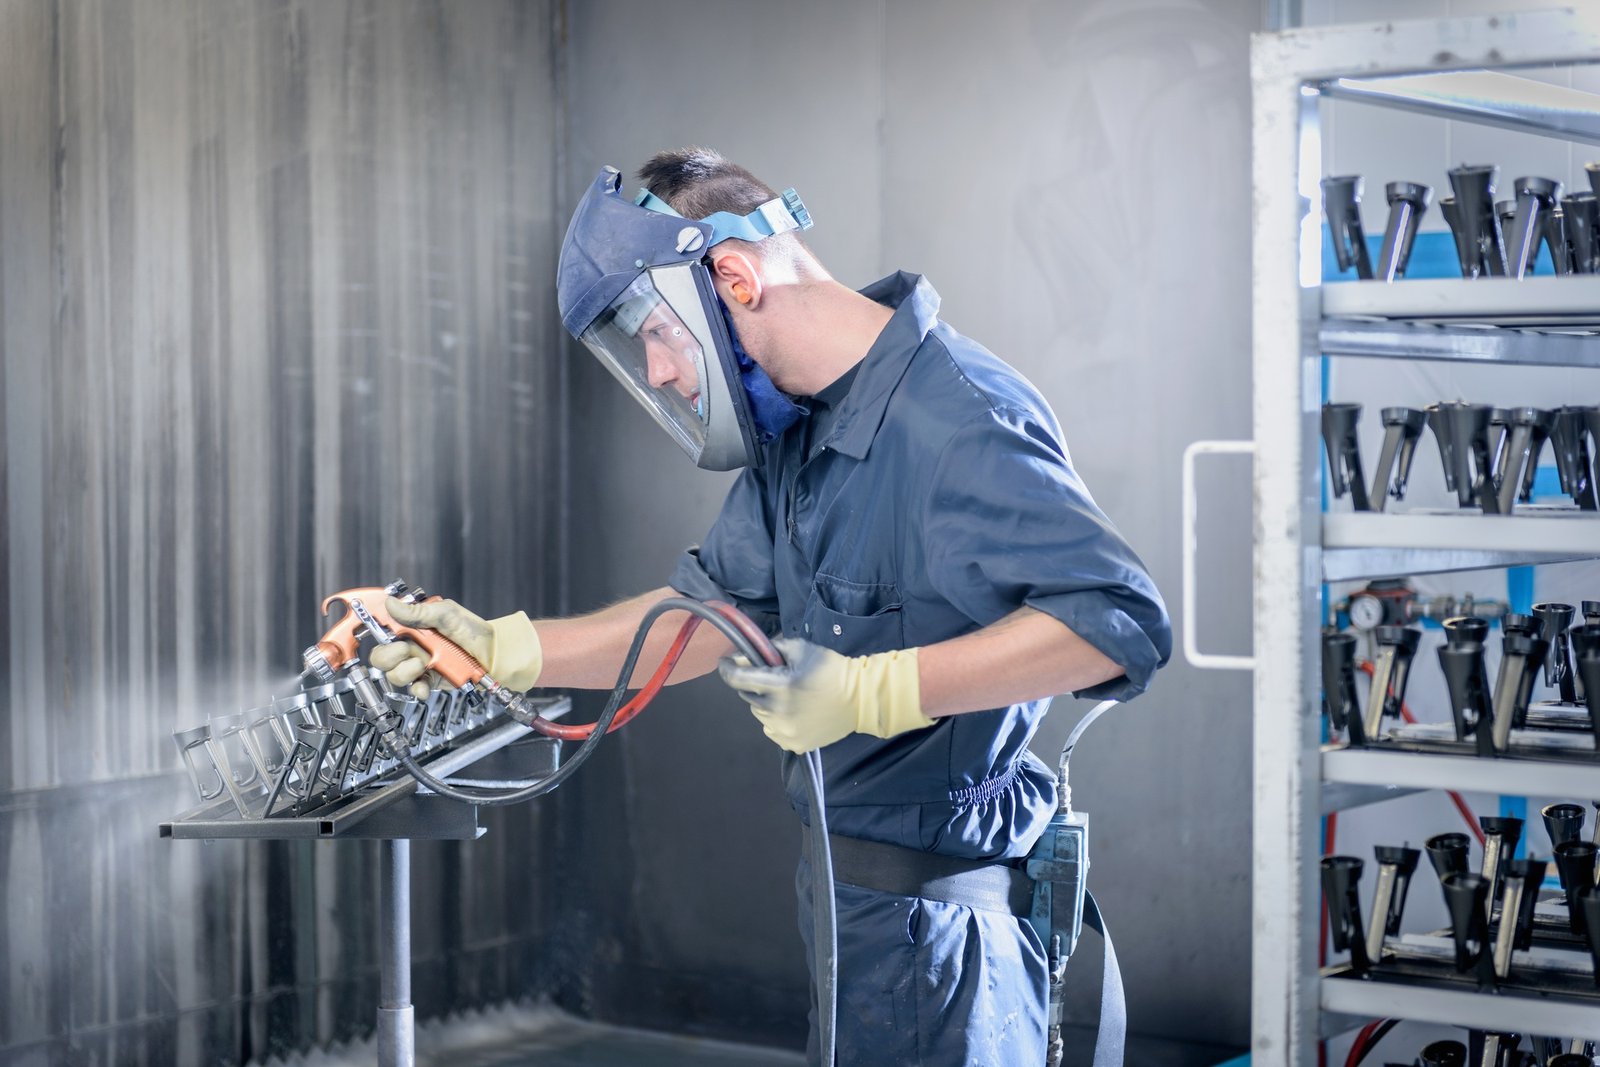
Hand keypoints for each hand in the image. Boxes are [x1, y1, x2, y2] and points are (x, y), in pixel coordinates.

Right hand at [368, 596, 542, 698]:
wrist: (494, 654)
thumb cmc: (472, 630)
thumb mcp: (446, 614)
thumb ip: (417, 612)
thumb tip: (391, 604)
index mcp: (413, 627)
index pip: (383, 629)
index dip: (375, 630)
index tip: (378, 629)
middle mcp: (412, 646)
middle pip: (381, 657)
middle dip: (388, 656)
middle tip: (405, 650)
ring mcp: (419, 665)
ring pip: (393, 675)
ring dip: (406, 671)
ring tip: (425, 664)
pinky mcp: (429, 681)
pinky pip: (413, 690)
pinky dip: (417, 689)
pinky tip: (425, 685)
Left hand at [717, 637, 933, 752]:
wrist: (860, 698)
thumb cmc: (830, 668)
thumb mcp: (801, 648)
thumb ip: (770, 649)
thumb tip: (745, 656)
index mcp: (781, 685)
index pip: (738, 679)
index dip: (727, 669)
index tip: (725, 663)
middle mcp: (779, 711)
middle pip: (748, 696)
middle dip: (753, 684)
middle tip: (769, 677)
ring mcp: (786, 731)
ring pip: (759, 713)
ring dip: (765, 702)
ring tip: (785, 696)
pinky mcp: (793, 744)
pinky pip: (771, 729)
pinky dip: (775, 719)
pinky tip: (793, 712)